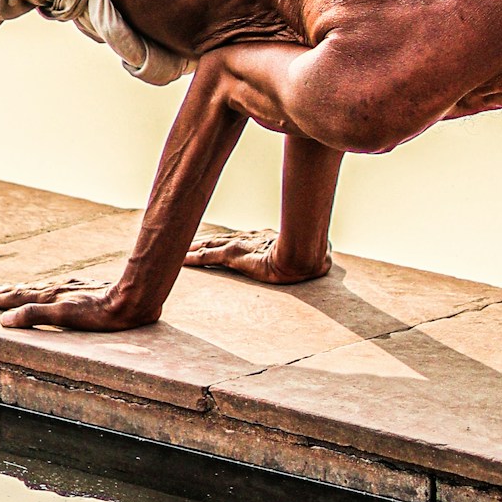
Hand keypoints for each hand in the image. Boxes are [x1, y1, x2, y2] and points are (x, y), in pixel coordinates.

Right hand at [0, 277, 157, 332]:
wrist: (130, 299)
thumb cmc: (99, 314)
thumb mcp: (64, 317)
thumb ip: (35, 316)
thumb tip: (5, 320)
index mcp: (50, 297)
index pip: (18, 298)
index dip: (0, 301)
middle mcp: (57, 289)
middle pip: (26, 290)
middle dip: (8, 293)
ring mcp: (71, 287)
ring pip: (41, 287)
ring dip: (24, 289)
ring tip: (15, 288)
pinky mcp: (85, 287)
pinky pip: (56, 286)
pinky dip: (44, 289)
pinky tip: (52, 289)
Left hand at [184, 230, 331, 287]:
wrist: (305, 257)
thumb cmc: (313, 255)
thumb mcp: (313, 254)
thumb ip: (315, 254)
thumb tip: (328, 256)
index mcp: (264, 241)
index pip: (239, 241)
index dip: (224, 242)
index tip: (214, 243)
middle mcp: (248, 240)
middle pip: (219, 240)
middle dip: (201, 241)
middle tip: (182, 242)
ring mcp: (240, 247)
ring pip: (208, 247)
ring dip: (191, 249)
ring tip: (173, 251)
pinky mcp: (234, 256)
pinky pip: (208, 257)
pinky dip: (192, 258)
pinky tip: (178, 261)